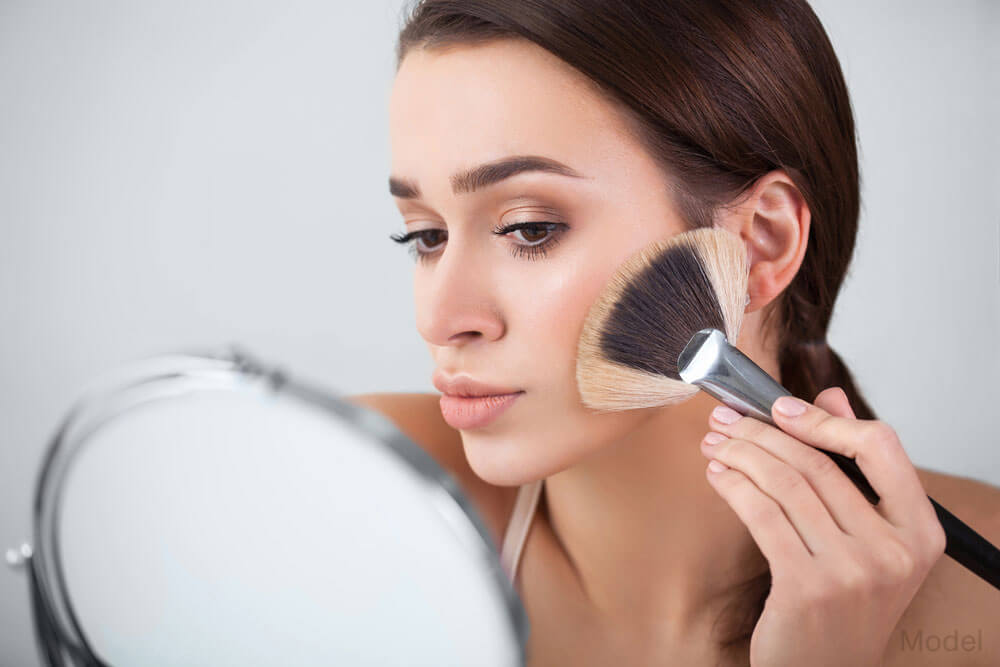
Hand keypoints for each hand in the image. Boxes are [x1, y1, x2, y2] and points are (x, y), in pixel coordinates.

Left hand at [699, 386, 946, 666]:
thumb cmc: (843, 602)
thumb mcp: (865, 539)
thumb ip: (853, 468)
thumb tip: (830, 397)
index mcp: (919, 531)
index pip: (880, 447)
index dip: (824, 419)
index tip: (777, 406)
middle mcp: (895, 550)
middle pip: (818, 463)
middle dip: (761, 433)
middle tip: (725, 419)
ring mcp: (854, 571)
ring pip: (786, 485)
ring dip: (740, 455)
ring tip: (714, 444)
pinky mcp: (809, 588)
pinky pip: (762, 516)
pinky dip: (733, 487)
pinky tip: (717, 476)